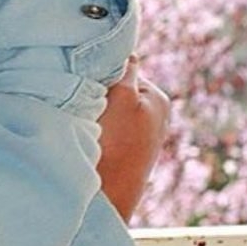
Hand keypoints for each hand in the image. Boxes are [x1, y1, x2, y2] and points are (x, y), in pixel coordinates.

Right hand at [96, 55, 169, 221]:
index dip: (105, 71)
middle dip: (103, 90)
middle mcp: (156, 116)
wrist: (106, 196)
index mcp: (158, 98)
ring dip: (98, 109)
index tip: (91, 82)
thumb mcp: (123, 95)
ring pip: (111, 106)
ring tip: (90, 121)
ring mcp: (142, 136)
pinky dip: (98, 126)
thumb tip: (130, 50)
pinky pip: (108, 125)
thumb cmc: (116, 142)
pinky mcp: (127, 152)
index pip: (126, 67)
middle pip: (119, 87)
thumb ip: (128, 68)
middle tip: (88, 101)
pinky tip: (92, 135)